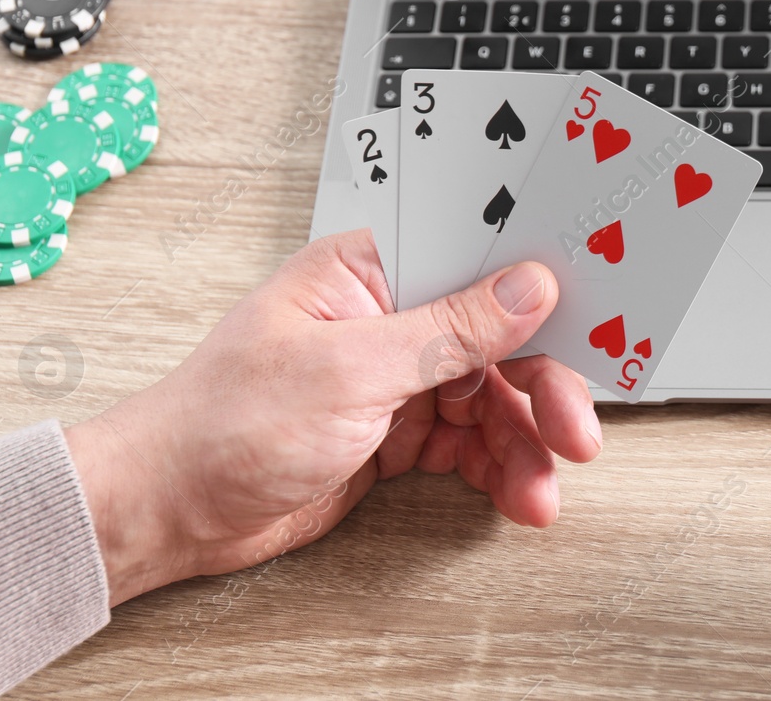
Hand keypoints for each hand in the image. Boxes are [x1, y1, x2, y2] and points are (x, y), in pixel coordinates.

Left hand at [66, 229, 601, 604]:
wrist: (170, 511)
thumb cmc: (224, 423)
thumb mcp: (348, 371)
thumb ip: (448, 331)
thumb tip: (528, 288)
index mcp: (371, 270)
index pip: (477, 258)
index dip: (541, 281)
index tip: (600, 303)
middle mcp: (390, 315)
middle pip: (499, 337)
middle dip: (544, 386)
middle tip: (578, 430)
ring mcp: (395, 374)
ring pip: (493, 398)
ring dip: (525, 443)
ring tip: (541, 490)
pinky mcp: (396, 428)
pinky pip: (470, 442)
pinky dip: (498, 469)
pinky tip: (517, 494)